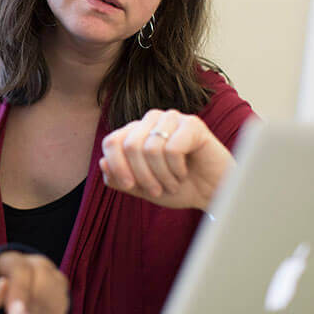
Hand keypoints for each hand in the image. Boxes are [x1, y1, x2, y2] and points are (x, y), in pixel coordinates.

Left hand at [0, 251, 68, 313]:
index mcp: (14, 259)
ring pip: (54, 296)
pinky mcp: (62, 289)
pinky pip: (61, 306)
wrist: (9, 280)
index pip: (22, 271)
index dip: (19, 294)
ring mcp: (53, 274)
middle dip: (30, 309)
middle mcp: (37, 263)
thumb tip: (2, 285)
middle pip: (43, 283)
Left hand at [99, 109, 234, 210]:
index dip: (117, 166)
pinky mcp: (192, 124)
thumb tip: (102, 163)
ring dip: (162, 176)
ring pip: (150, 148)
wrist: (212, 194)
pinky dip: (177, 169)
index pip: (112, 141)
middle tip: (157, 190)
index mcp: (135, 132)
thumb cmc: (178, 188)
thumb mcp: (142, 188)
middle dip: (142, 176)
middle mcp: (151, 120)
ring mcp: (172, 119)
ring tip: (173, 183)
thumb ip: (119, 179)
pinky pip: (172, 148)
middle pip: (129, 146)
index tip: (130, 186)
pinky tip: (185, 172)